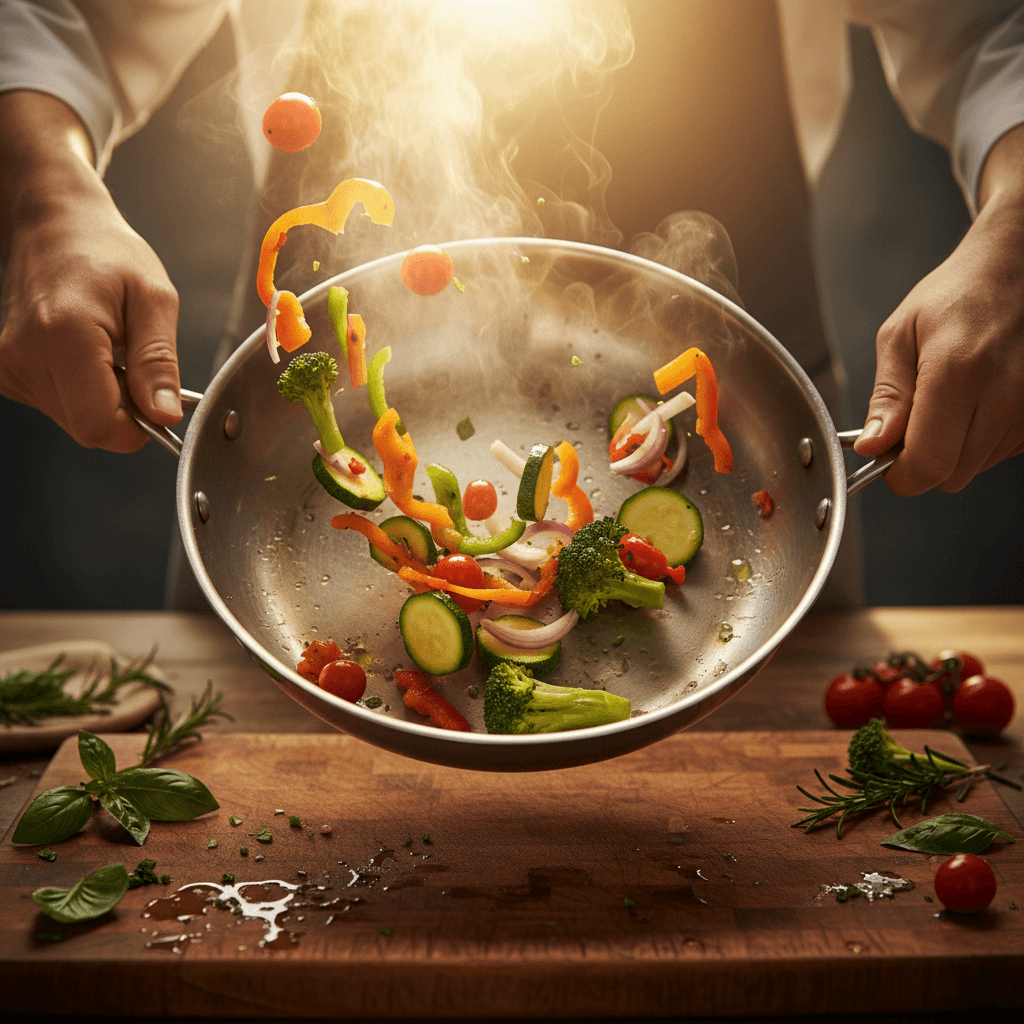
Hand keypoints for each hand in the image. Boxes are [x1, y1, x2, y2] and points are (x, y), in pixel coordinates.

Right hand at [0, 92, 181, 452]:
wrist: (55, 226)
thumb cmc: (107, 252)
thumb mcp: (154, 300)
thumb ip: (159, 363)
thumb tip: (164, 415)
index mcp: (64, 334)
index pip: (101, 425)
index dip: (139, 426)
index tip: (158, 400)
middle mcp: (25, 354)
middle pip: (88, 428)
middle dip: (125, 411)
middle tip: (135, 364)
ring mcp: (8, 365)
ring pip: (75, 421)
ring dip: (105, 400)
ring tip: (110, 351)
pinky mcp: (5, 371)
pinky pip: (58, 406)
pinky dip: (84, 392)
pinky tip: (88, 355)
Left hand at [854, 126, 1023, 494]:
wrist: (1017, 267)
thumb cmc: (957, 295)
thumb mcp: (901, 336)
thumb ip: (887, 397)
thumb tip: (871, 446)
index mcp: (957, 371)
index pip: (928, 464)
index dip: (900, 474)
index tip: (886, 460)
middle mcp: (1003, 392)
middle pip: (952, 475)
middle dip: (924, 461)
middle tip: (914, 424)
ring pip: (977, 466)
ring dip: (954, 448)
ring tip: (950, 401)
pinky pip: (1003, 451)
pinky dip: (982, 439)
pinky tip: (977, 402)